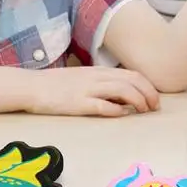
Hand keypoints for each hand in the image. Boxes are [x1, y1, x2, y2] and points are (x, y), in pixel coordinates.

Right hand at [28, 67, 160, 116]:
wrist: (32, 87)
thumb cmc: (58, 85)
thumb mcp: (85, 78)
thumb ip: (103, 84)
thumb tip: (123, 97)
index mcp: (100, 71)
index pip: (133, 74)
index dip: (148, 86)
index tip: (154, 98)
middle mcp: (97, 77)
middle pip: (133, 81)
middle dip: (149, 94)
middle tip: (154, 107)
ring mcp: (88, 89)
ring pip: (123, 90)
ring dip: (138, 101)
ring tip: (144, 111)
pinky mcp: (78, 103)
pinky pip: (103, 105)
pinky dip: (117, 110)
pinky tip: (123, 114)